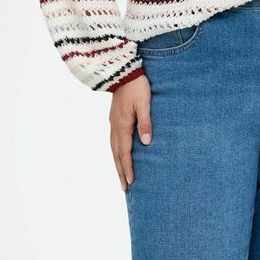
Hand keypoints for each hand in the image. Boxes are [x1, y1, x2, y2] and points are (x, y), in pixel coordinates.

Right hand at [110, 74, 151, 189]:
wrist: (123, 71)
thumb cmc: (137, 86)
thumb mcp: (145, 103)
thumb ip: (145, 123)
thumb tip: (146, 143)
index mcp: (123, 125)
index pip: (125, 153)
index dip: (128, 168)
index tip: (131, 183)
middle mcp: (115, 127)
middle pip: (117, 154)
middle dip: (121, 171)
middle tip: (125, 188)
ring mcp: (113, 122)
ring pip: (113, 148)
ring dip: (117, 163)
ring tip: (121, 175)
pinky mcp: (114, 118)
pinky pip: (113, 140)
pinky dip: (116, 152)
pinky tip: (119, 154)